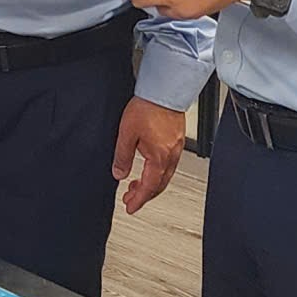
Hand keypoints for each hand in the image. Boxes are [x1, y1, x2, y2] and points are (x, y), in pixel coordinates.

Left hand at [112, 97, 185, 214]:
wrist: (164, 90)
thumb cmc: (148, 107)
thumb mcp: (126, 134)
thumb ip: (122, 156)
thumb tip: (119, 174)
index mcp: (159, 158)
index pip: (149, 187)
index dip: (139, 200)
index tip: (130, 207)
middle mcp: (171, 156)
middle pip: (159, 185)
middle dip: (145, 195)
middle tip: (130, 198)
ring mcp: (176, 148)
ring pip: (165, 175)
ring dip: (151, 183)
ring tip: (136, 183)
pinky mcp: (177, 140)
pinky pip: (168, 164)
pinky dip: (157, 171)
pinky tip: (149, 166)